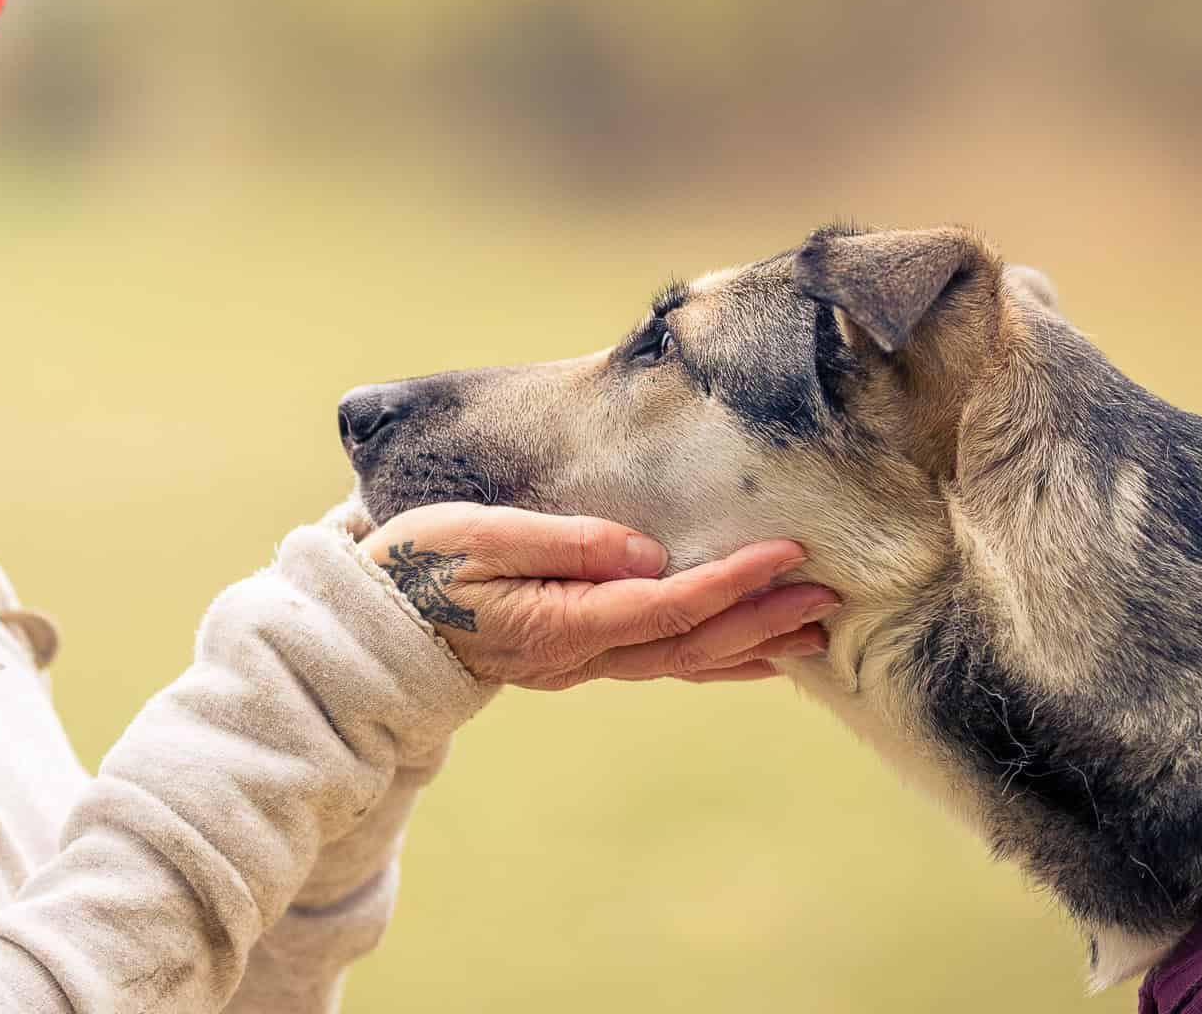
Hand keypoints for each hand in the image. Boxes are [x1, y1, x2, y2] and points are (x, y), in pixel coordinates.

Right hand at [349, 501, 838, 689]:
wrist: (371, 630)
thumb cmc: (416, 568)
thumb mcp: (477, 536)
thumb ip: (563, 543)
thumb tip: (645, 552)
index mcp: (559, 623)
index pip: (667, 605)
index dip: (732, 581)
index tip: (786, 553)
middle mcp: (580, 654)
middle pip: (692, 643)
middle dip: (764, 618)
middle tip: (829, 594)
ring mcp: (581, 664)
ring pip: (685, 662)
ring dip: (752, 645)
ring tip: (815, 631)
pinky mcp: (578, 657)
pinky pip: (664, 663)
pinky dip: (717, 657)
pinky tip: (751, 653)